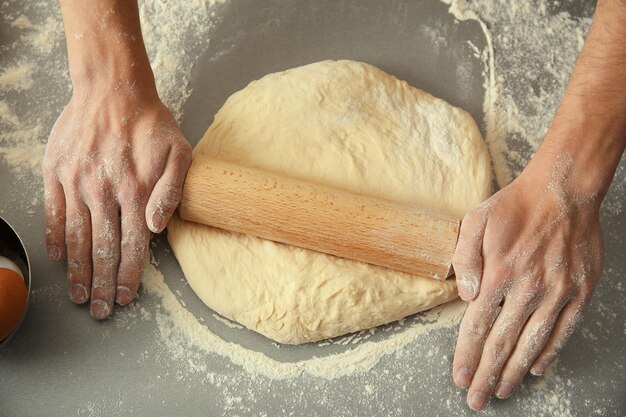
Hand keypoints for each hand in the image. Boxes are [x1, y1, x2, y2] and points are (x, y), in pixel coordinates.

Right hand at [43, 85, 190, 318]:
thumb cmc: (152, 123)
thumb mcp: (181, 152)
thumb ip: (172, 191)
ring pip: (77, 238)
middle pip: (103, 250)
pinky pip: (54, 213)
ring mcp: (76, 184)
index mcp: (136, 192)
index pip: (133, 246)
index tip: (126, 298)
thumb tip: (158, 228)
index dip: (130, 276)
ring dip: (78, 271)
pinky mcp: (57, 173)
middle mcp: (104, 193)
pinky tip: (59, 258)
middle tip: (101, 311)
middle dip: (103, 285)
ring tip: (80, 295)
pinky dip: (56, 238)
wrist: (113, 90)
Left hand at [451, 152, 602, 409]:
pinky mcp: (579, 290)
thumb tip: (466, 298)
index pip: (479, 325)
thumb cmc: (514, 205)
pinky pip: (563, 330)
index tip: (459, 377)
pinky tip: (536, 369)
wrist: (562, 190)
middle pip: (503, 342)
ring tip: (501, 391)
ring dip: (514, 371)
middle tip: (476, 400)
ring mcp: (557, 291)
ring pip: (533, 342)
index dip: (467, 355)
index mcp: (499, 272)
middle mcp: (528, 287)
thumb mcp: (475, 221)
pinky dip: (549, 352)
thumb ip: (466, 259)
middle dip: (486, 374)